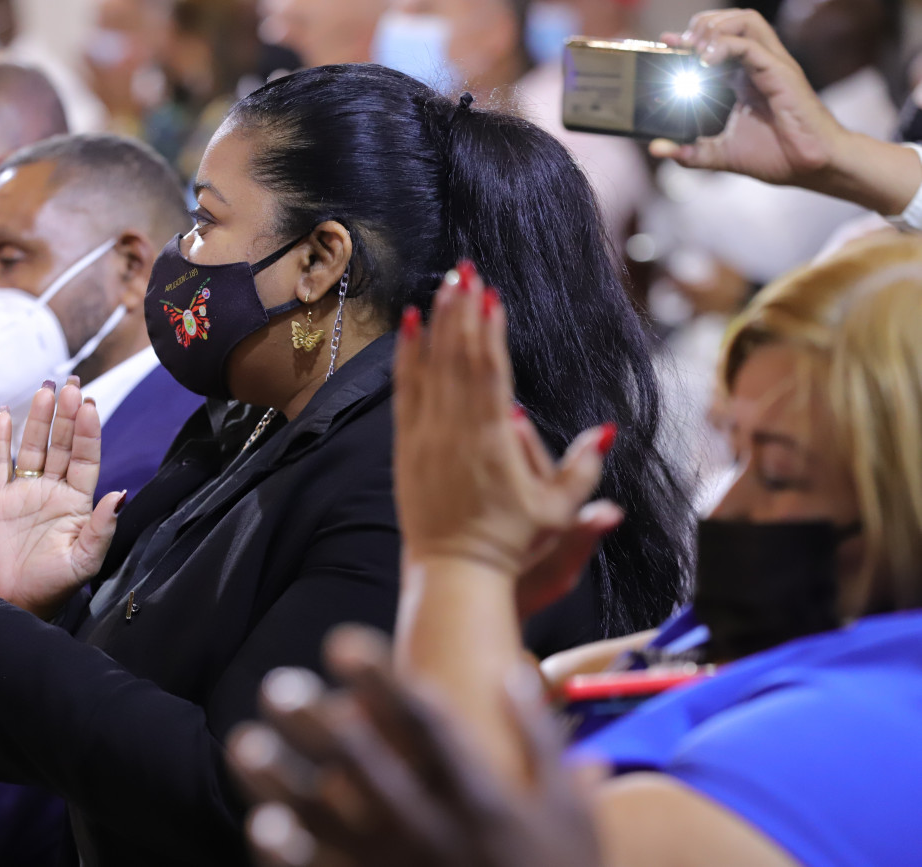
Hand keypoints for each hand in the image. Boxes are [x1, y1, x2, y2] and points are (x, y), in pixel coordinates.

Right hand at [0, 380, 124, 618]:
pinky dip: (0, 439)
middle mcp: (53, 491)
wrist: (14, 604)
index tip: (88, 406)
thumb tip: (122, 493)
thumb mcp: (84, 561)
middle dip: (66, 415)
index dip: (87, 432)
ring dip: (38, 419)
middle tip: (70, 385)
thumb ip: (102, 528)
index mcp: (77, 503)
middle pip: (61, 444)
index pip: (85, 458)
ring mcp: (24, 493)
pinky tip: (6, 414)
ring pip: (32, 447)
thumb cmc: (54, 587)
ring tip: (44, 390)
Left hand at [228, 626, 603, 866]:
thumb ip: (542, 740)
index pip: (426, 725)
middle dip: (319, 727)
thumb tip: (514, 670)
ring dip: (285, 785)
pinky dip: (293, 855)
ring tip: (244, 745)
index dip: (381, 681)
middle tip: (276, 686)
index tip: (340, 642)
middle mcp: (437, 830)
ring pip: (332, 824)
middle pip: (367, 768)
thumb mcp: (571, 814)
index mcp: (482, 796)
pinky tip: (260, 823)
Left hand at [393, 263, 616, 584]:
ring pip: (429, 368)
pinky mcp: (406, 448)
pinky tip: (408, 327)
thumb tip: (606, 430)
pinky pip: (405, 392)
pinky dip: (407, 357)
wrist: (454, 573)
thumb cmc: (511, 545)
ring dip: (435, 324)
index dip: (490, 330)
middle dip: (462, 311)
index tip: (491, 294)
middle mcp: (455, 432)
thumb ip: (583, 469)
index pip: (490, 372)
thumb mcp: (558, 512)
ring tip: (442, 285)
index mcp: (492, 441)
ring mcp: (427, 437)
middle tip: (465, 270)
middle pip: (458, 359)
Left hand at [649, 10, 847, 187]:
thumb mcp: (722, 154)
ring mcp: (772, 65)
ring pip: (745, 21)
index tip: (664, 44)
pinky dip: (725, 46)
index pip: (717, 42)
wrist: (814, 167)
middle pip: (731, 20)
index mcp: (745, 77)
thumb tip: (657, 149)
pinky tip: (705, 61)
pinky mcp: (781, 73)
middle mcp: (759, 64)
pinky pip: (751, 45)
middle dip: (701, 25)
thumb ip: (690, 151)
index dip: (690, 39)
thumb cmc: (777, 156)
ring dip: (714, 28)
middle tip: (680, 47)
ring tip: (694, 50)